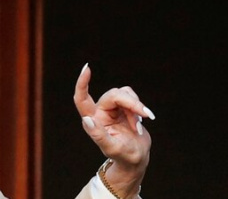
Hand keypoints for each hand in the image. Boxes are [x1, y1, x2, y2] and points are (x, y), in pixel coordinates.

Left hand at [74, 64, 152, 197]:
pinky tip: (142, 121)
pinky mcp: (124, 106)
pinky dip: (139, 108)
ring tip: (139, 126)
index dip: (82, 83)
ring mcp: (112, 108)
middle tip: (145, 115)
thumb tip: (87, 119)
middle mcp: (101, 111)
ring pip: (124, 93)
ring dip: (135, 107)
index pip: (82, 98)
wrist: (137, 158)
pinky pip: (132, 97)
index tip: (87, 69)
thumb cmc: (123, 156)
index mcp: (93, 120)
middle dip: (131, 103)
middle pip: (113, 95)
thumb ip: (99, 135)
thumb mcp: (112, 148)